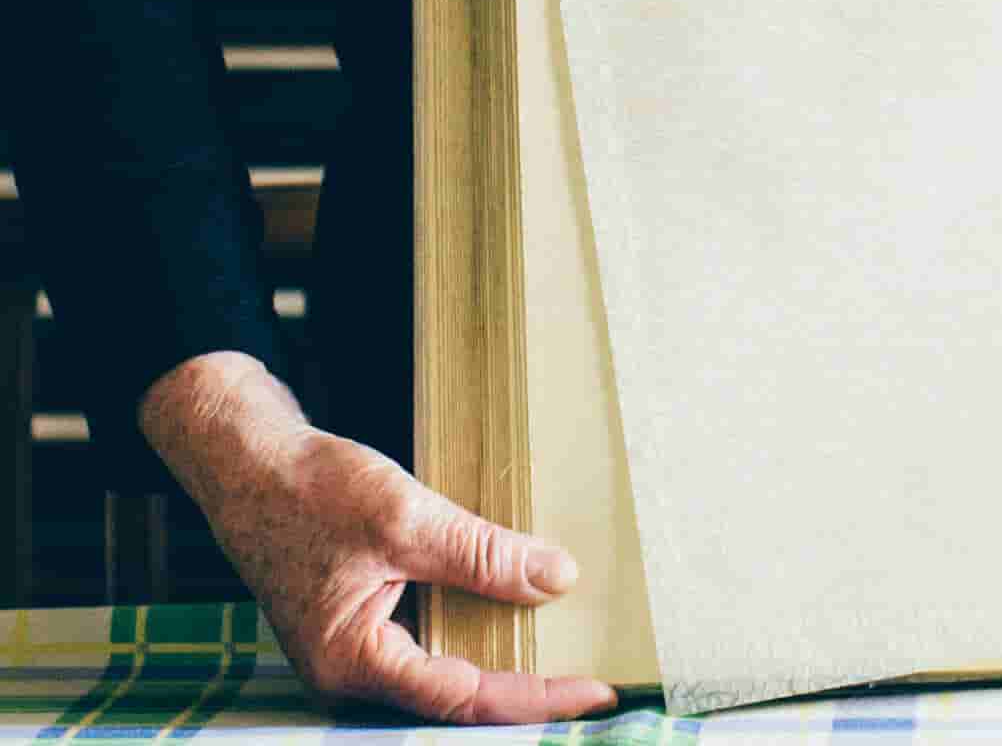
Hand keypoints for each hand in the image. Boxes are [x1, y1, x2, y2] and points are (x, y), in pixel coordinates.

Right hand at [139, 352, 616, 722]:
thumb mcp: (404, 517)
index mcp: (351, 661)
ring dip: (505, 659)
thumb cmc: (305, 488)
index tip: (595, 689)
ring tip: (572, 650)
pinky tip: (520, 613)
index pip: (462, 698)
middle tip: (598, 679)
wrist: (247, 460)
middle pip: (456, 697)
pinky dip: (477, 629)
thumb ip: (481, 554)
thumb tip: (557, 580)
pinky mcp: (363, 621)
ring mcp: (354, 649)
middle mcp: (350, 671)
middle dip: (528, 690)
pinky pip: (431, 639)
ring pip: (446, 669)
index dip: (536, 698)